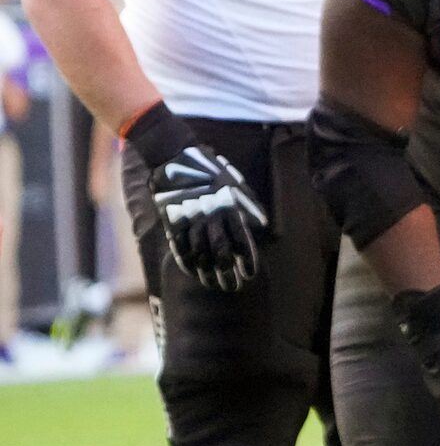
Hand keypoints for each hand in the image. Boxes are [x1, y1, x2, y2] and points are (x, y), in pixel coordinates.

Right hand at [148, 145, 268, 290]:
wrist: (175, 159)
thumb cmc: (211, 172)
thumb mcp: (235, 185)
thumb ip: (249, 206)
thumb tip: (261, 226)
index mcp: (229, 209)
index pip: (242, 242)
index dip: (247, 261)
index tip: (250, 274)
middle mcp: (211, 219)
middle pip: (221, 255)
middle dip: (228, 274)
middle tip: (233, 287)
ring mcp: (190, 222)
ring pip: (200, 256)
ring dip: (208, 274)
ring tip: (214, 285)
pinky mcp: (172, 223)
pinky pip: (180, 249)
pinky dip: (188, 264)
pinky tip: (194, 273)